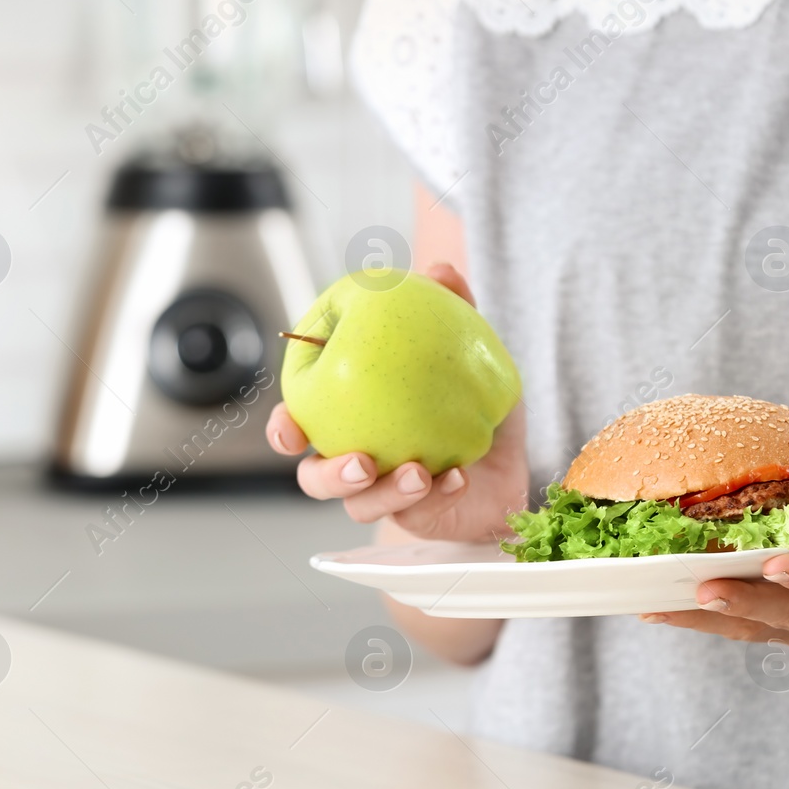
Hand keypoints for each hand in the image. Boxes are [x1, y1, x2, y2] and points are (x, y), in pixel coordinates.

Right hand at [266, 262, 529, 541]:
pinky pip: (416, 512)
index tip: (290, 428)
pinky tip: (456, 477)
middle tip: (360, 461)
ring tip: (418, 471)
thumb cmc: (468, 399)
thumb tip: (440, 270)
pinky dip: (436, 494)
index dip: (284, 429)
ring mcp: (383, 494)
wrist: (505, 457)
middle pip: (314, 479)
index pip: (299, 423)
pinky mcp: (416, 517)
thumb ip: (450, 309)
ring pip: (361, 506)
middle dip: (327, 474)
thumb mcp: (465, 348)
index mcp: (345, 418)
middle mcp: (354, 459)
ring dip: (386, 491)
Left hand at [644, 474, 788, 652]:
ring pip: (753, 628)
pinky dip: (700, 616)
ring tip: (659, 604)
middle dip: (743, 602)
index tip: (776, 564)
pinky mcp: (782, 631)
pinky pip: (739, 624)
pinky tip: (659, 607)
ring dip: (705, 618)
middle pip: (788, 617)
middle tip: (699, 587)